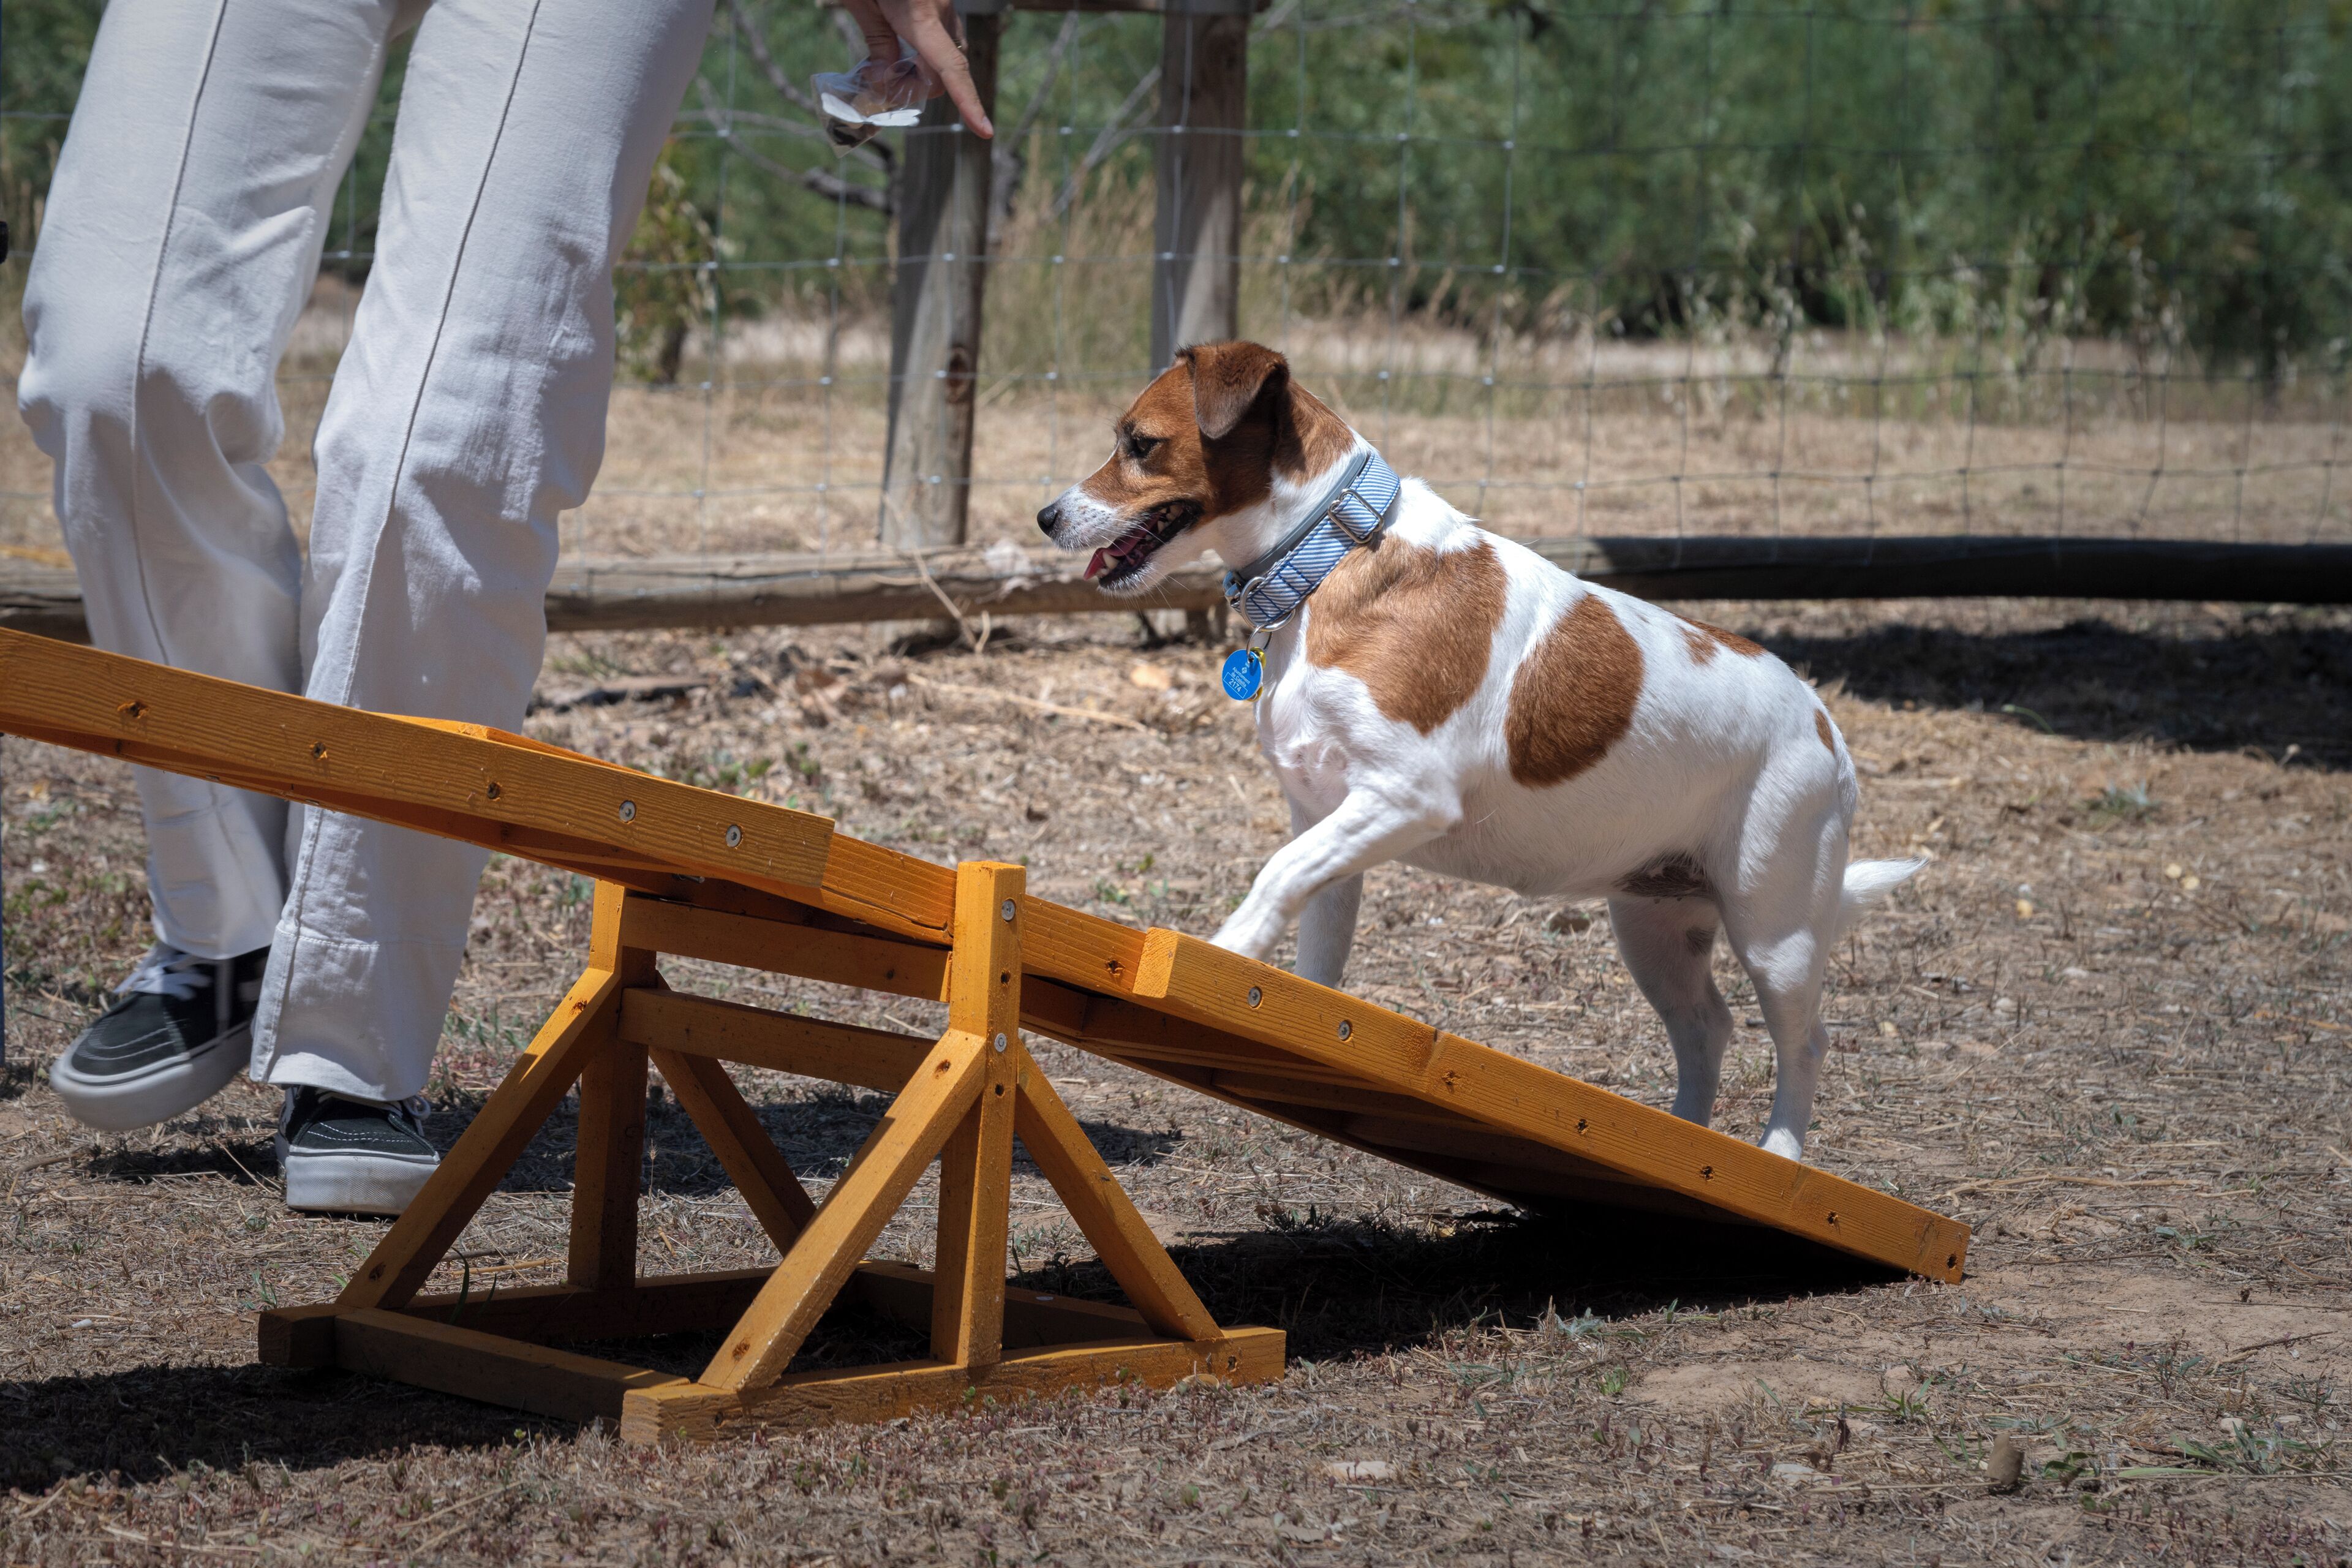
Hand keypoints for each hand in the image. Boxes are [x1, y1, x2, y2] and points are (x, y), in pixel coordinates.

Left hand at [838, 0, 992, 137]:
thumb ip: (876, 40)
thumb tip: (885, 78)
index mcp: (919, 15)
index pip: (950, 68)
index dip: (968, 102)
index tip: (984, 131)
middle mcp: (941, 13)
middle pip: (944, 72)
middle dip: (917, 88)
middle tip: (878, 85)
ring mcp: (945, 6)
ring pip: (945, 56)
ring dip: (921, 72)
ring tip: (883, 66)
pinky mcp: (941, 2)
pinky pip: (942, 37)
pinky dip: (923, 53)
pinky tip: (897, 47)